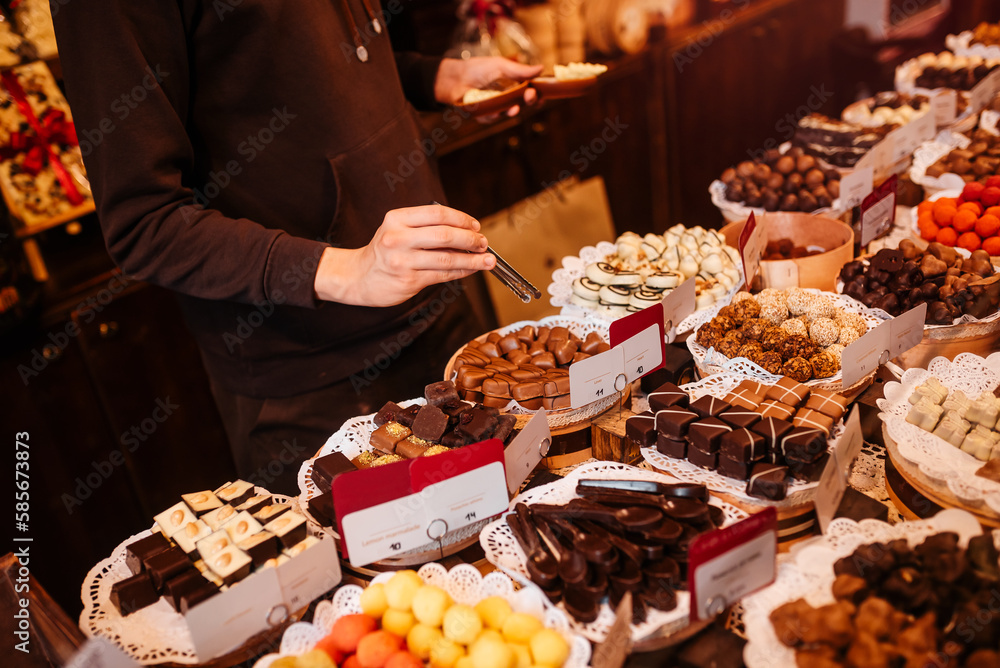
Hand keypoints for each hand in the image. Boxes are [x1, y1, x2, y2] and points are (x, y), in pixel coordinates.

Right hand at [314, 204, 494, 306]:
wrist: (359, 277)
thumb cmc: (385, 251)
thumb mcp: (398, 229)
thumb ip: (427, 227)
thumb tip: (467, 232)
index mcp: (397, 219)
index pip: (438, 214)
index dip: (461, 219)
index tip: (475, 226)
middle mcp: (398, 238)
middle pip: (445, 235)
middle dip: (470, 239)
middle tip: (483, 243)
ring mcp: (403, 261)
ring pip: (447, 259)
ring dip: (472, 260)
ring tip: (487, 260)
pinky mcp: (408, 281)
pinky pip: (443, 275)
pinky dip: (461, 272)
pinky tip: (471, 270)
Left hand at [435, 56, 541, 117]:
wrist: (456, 76)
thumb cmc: (478, 69)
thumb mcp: (500, 65)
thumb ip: (519, 69)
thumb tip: (541, 68)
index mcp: (515, 86)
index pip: (531, 93)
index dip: (538, 95)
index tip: (543, 93)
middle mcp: (509, 99)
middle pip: (524, 104)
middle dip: (529, 102)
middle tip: (531, 96)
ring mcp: (497, 108)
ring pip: (509, 113)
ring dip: (513, 111)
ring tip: (516, 108)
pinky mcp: (485, 115)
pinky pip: (492, 118)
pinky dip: (494, 115)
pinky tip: (496, 112)